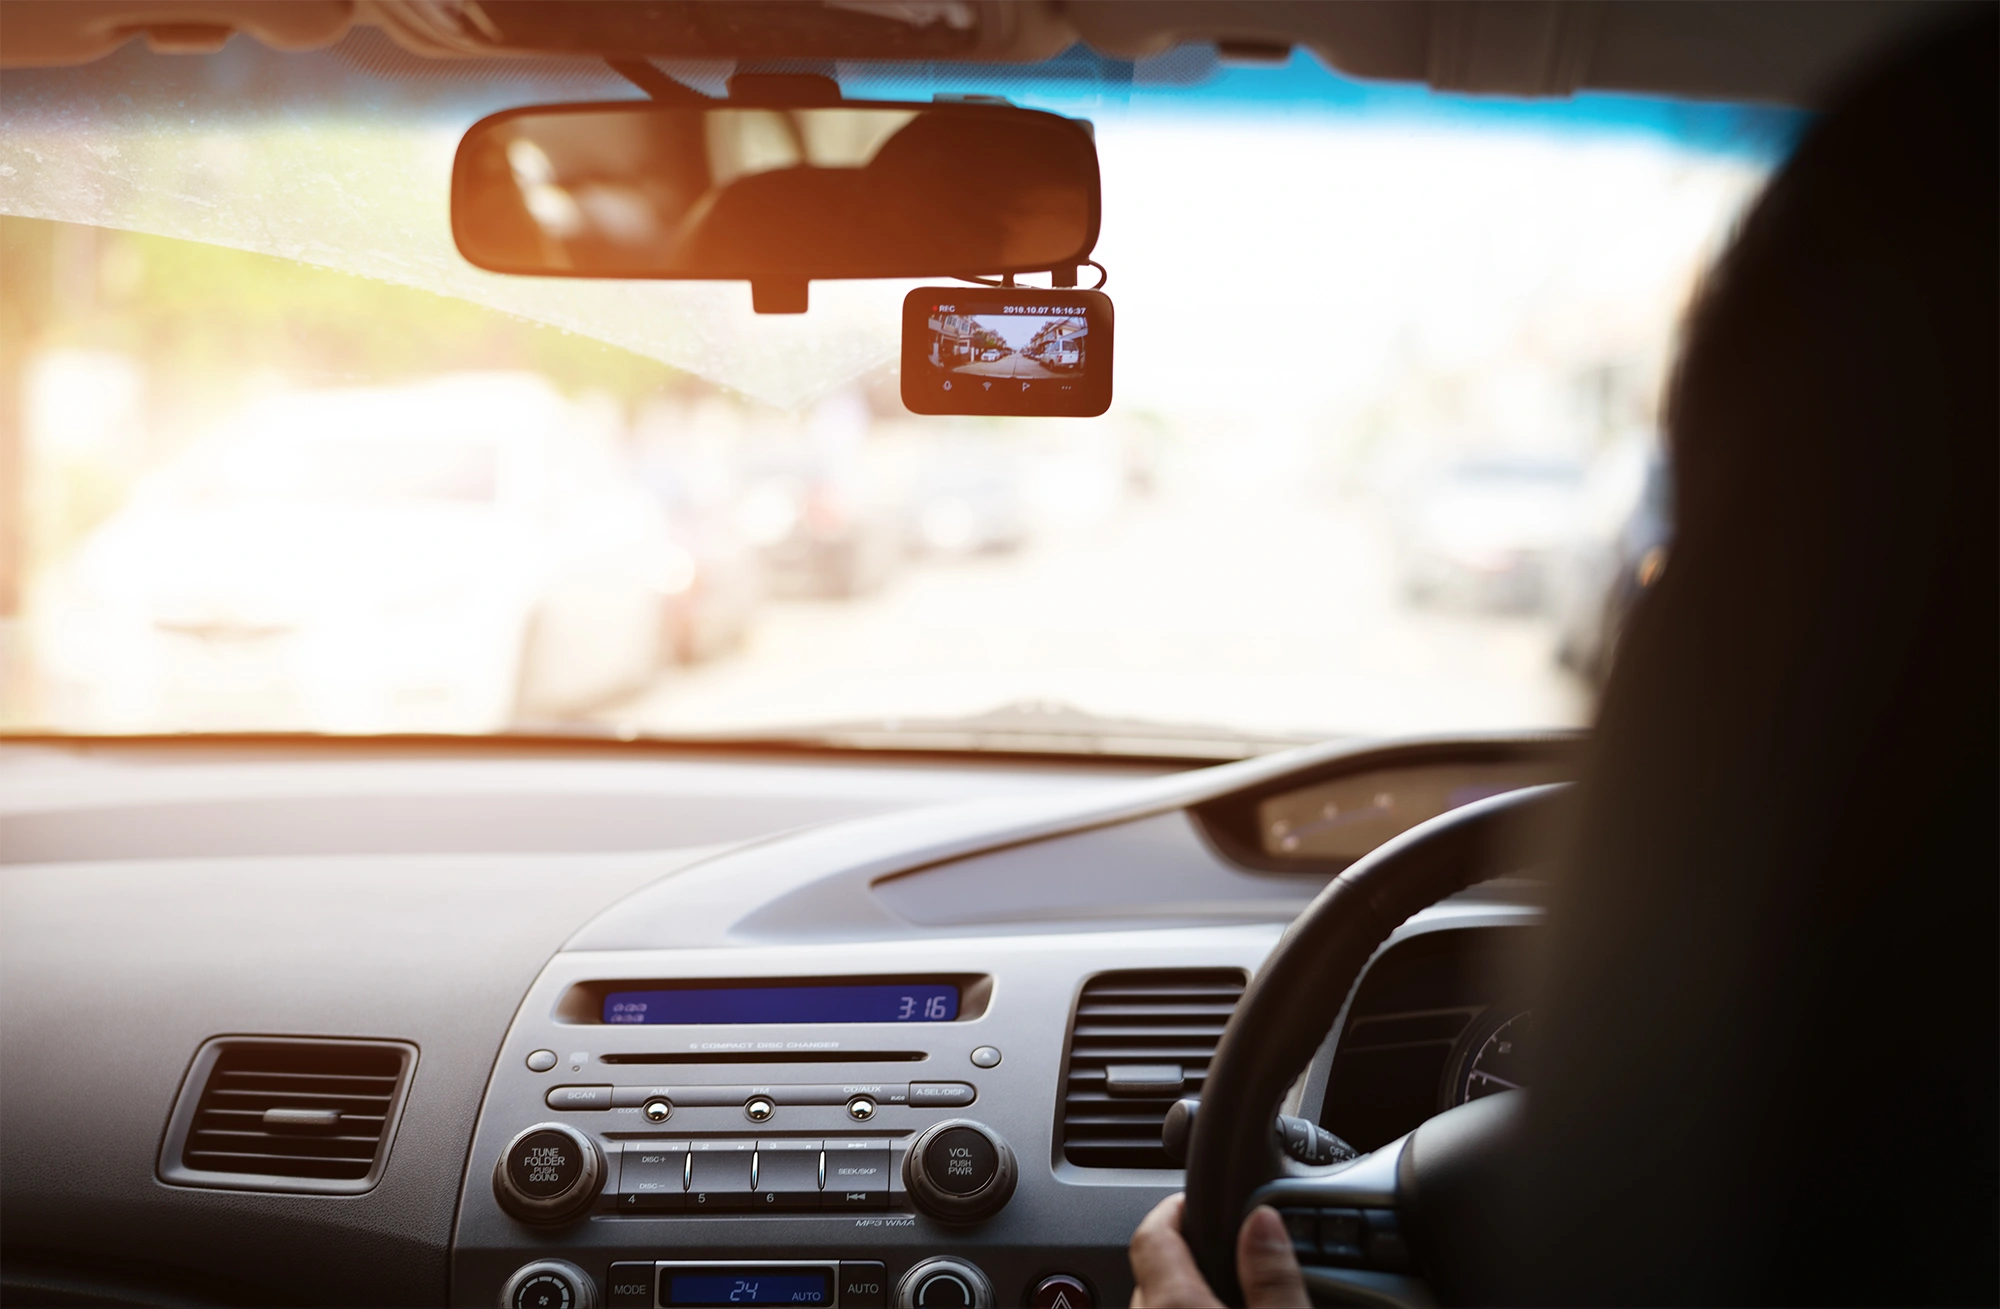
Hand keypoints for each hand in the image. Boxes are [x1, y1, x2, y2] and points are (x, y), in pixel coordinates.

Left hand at [1129, 1192, 1308, 1307]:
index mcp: (1173, 1306)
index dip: (1174, 1208)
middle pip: (1150, 1270)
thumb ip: (1272, 1276)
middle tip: (1222, 1247)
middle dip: (1184, 1253)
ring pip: (1154, 1305)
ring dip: (1182, 1292)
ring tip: (1227, 1290)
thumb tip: (1263, 1221)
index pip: (1152, 1234)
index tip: (1197, 1200)